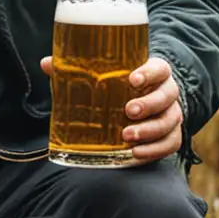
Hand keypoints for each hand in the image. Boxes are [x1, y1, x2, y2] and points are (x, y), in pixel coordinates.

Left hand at [39, 52, 182, 162]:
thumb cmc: (119, 87)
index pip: (160, 68)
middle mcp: (167, 92)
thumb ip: (77, 70)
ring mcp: (171, 114)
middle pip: (167, 95)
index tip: (133, 79)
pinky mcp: (171, 135)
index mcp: (153, 73)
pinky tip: (136, 153)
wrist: (141, 104)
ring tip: (126, 137)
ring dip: (150, 130)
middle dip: (149, 104)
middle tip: (128, 111)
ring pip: (169, 121)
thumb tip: (47, 63)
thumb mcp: (103, 76)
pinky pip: (171, 143)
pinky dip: (155, 150)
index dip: (150, 73)